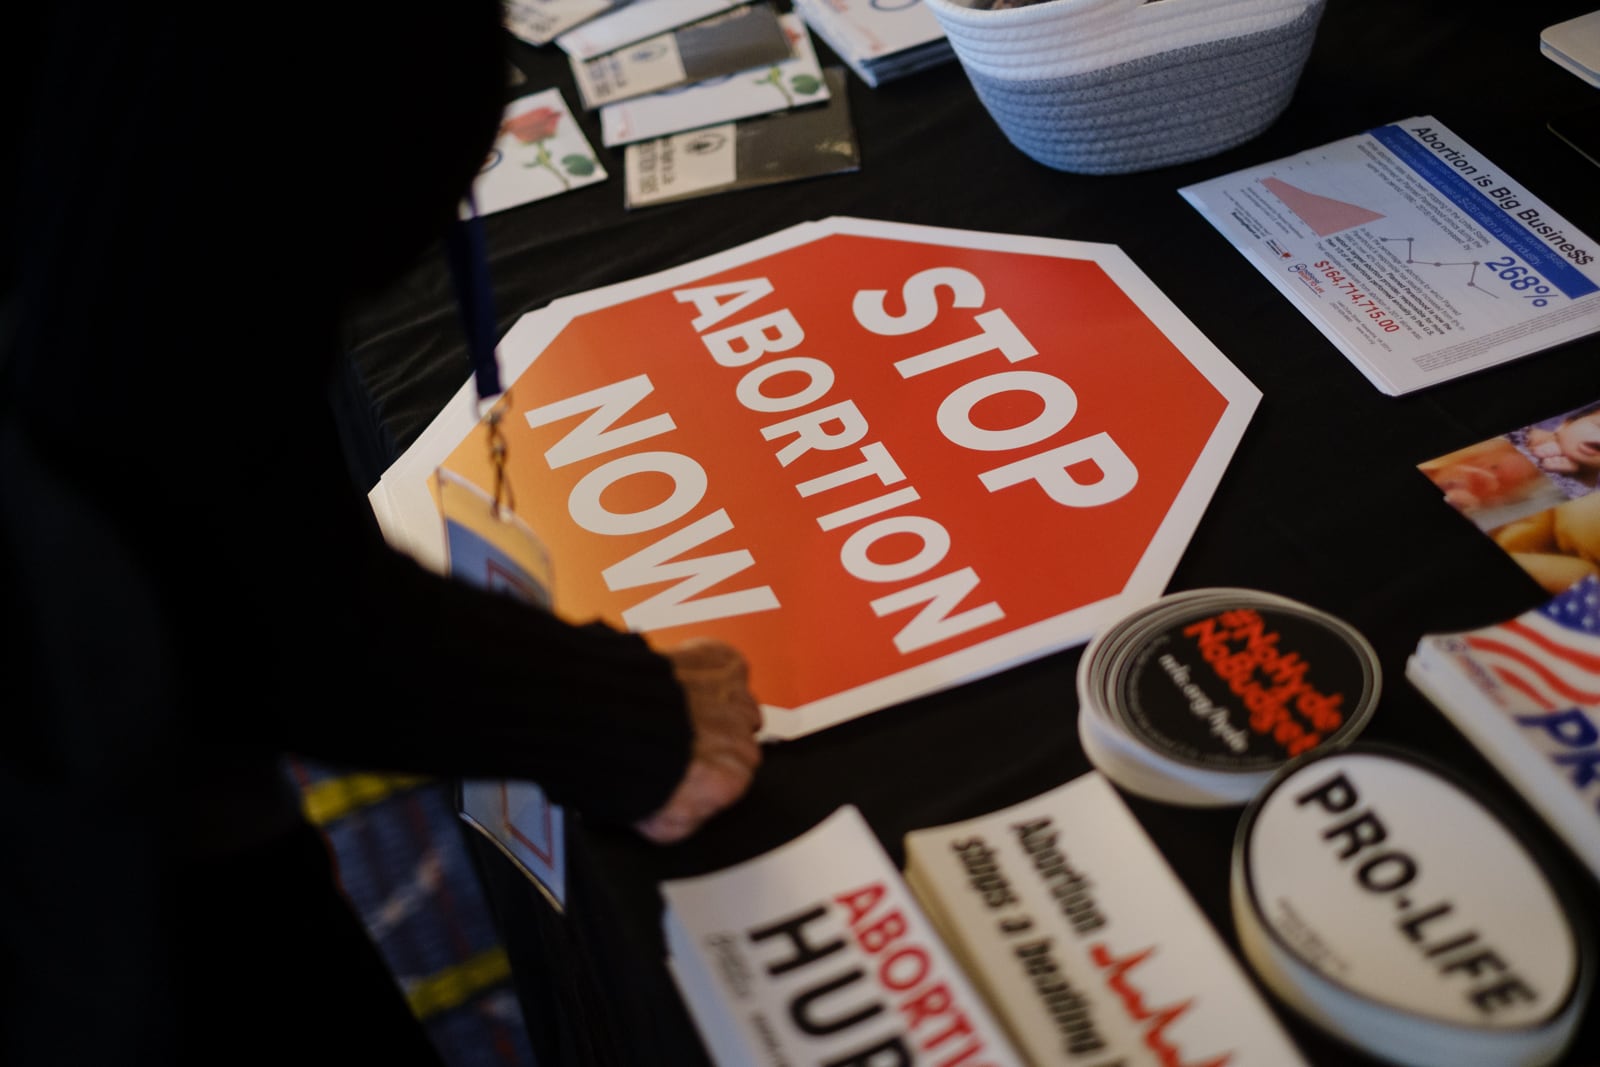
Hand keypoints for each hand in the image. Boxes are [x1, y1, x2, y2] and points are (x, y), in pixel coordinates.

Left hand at [633, 638, 762, 844]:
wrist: (611, 718)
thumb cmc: (633, 762)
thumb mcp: (663, 825)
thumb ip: (692, 817)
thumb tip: (693, 812)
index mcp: (733, 778)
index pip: (738, 774)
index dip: (712, 767)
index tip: (692, 764)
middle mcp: (740, 737)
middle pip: (741, 736)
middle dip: (717, 735)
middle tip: (682, 735)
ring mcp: (733, 697)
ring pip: (738, 701)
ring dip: (716, 702)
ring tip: (681, 705)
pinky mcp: (721, 662)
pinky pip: (728, 662)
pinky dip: (711, 664)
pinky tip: (687, 675)